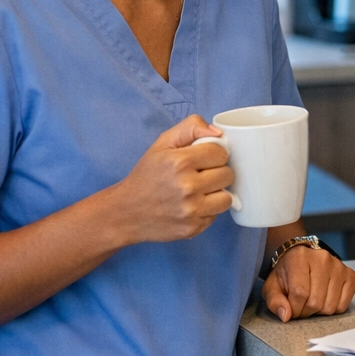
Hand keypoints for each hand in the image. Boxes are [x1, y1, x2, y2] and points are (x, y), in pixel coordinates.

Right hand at [108, 115, 234, 245]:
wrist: (126, 212)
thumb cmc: (147, 175)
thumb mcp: (162, 144)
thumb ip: (191, 127)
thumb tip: (218, 133)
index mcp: (179, 162)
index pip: (221, 153)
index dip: (214, 154)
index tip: (203, 159)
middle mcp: (187, 187)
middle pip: (228, 175)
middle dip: (217, 172)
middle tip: (201, 175)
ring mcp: (191, 210)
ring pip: (227, 197)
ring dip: (217, 193)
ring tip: (200, 191)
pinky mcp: (192, 228)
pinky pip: (216, 215)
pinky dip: (208, 210)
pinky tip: (192, 206)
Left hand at [263, 245, 354, 321]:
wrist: (304, 259)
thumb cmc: (287, 274)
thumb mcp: (273, 286)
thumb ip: (274, 301)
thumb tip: (286, 316)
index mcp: (299, 257)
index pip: (299, 293)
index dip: (293, 308)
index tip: (290, 308)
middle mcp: (322, 259)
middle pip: (315, 302)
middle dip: (305, 311)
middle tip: (301, 305)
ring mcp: (339, 266)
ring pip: (330, 306)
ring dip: (319, 311)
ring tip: (312, 301)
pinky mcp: (350, 275)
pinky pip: (343, 306)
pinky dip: (332, 309)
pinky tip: (325, 299)